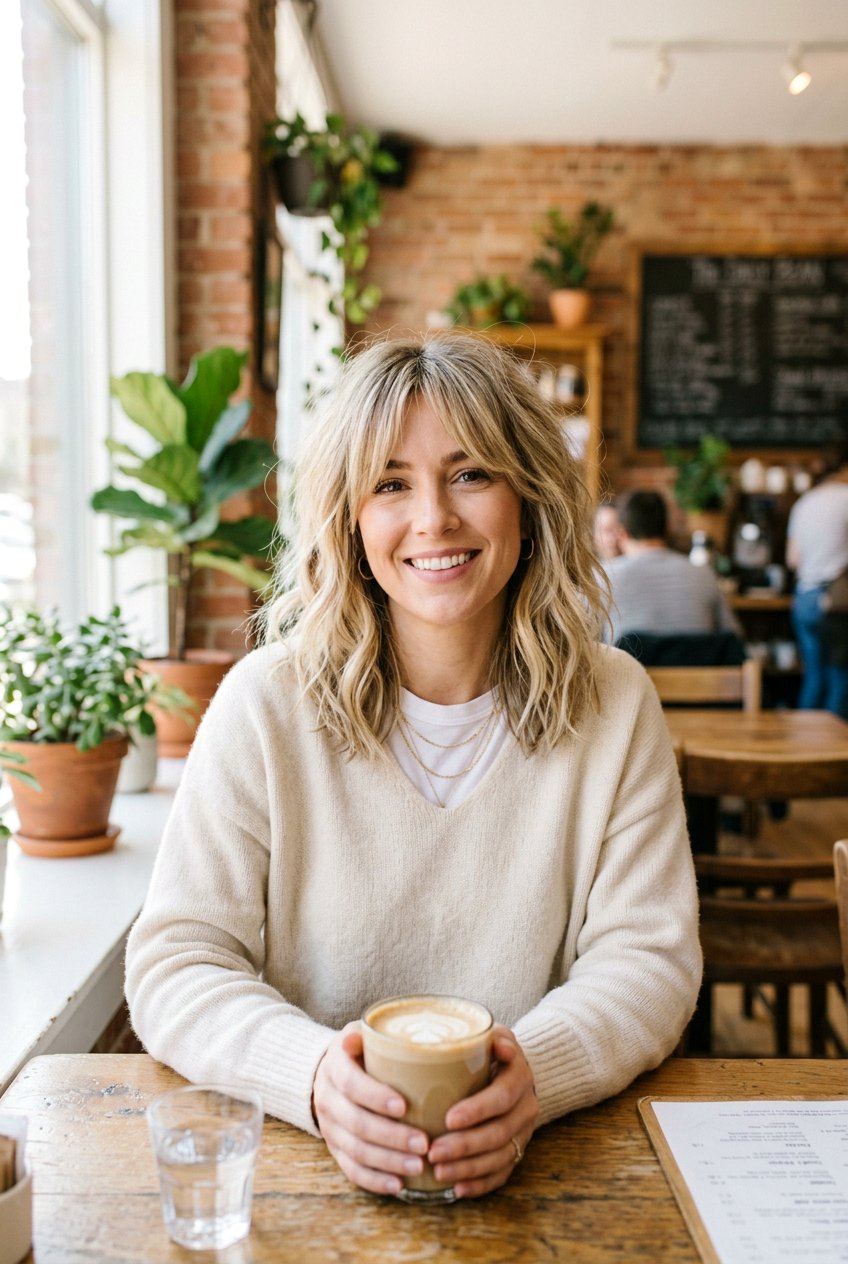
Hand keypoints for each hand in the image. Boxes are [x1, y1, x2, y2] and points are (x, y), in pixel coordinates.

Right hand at [312, 1022, 429, 1195]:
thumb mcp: (361, 1033)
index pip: (351, 1084)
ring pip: (355, 1151)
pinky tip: (398, 1185)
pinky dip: (374, 1180)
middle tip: (424, 1144)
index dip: (375, 1097)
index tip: (404, 1106)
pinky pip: (351, 1169)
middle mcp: (327, 1098)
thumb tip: (359, 1036)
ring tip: (418, 1166)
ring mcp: (330, 1127)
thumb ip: (367, 1034)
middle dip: (391, 1137)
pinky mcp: (335, 1148)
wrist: (330, 1071)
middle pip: (356, 1123)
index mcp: (335, 1066)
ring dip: (388, 1162)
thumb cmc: (360, 1050)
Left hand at [427, 1027, 538, 1198]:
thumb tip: (499, 1045)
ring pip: (500, 1157)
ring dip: (469, 1169)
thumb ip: (491, 1036)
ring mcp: (523, 1132)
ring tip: (439, 1172)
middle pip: (498, 1133)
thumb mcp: (492, 1033)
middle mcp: (526, 1107)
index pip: (501, 1097)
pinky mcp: (516, 1149)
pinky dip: (481, 1184)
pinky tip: (458, 1189)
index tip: (448, 1119)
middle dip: (465, 1146)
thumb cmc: (489, 1049)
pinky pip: (502, 1173)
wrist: (513, 1066)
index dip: (477, 1111)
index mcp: (520, 1077)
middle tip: (433, 1152)